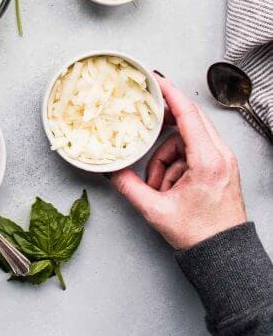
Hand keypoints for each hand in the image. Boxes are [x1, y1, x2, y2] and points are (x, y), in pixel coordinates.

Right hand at [110, 75, 246, 249]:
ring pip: (188, 139)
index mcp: (208, 161)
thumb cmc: (200, 235)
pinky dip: (176, 163)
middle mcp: (220, 156)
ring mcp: (223, 161)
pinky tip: (168, 186)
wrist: (224, 256)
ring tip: (158, 183)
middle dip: (165, 121)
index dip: (170, 93)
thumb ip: (130, 187)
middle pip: (190, 120)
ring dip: (167, 154)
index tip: (155, 79)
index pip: (188, 115)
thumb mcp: (157, 211)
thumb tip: (110, 171)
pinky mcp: (220, 167)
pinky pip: (193, 152)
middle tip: (146, 117)